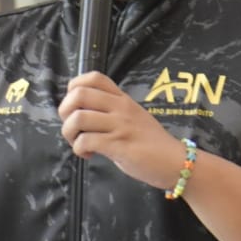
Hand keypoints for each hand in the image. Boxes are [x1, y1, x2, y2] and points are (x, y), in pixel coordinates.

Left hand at [58, 73, 186, 189]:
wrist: (176, 162)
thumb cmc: (150, 142)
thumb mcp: (132, 117)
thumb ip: (109, 111)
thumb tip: (79, 112)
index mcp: (122, 99)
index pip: (94, 77)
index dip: (74, 88)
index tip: (76, 107)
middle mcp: (120, 108)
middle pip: (78, 94)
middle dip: (64, 112)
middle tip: (72, 128)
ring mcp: (120, 126)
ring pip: (79, 118)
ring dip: (69, 133)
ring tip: (78, 143)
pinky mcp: (120, 146)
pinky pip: (87, 141)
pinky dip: (79, 149)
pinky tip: (89, 154)